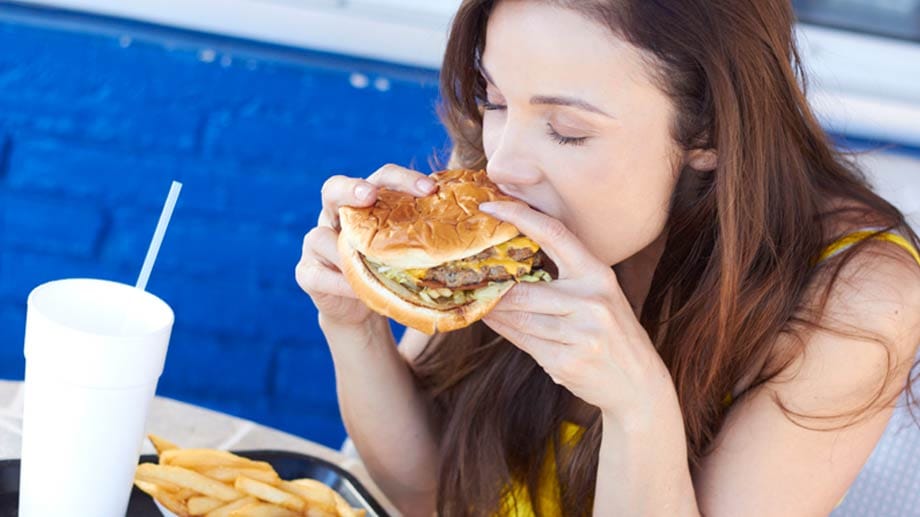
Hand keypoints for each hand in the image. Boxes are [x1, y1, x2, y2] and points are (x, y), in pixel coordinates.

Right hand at [296, 164, 436, 327]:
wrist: (361, 309)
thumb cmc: (391, 272)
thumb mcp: (409, 252)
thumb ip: (429, 236)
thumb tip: (483, 227)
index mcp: (365, 204)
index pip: (380, 179)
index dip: (401, 179)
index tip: (429, 188)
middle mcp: (336, 215)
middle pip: (333, 188)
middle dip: (350, 189)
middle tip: (368, 196)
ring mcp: (316, 243)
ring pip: (320, 237)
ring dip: (345, 250)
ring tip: (369, 264)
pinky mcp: (307, 274)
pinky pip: (318, 274)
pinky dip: (339, 283)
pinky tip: (358, 291)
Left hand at [479, 201, 672, 419]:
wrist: (638, 384)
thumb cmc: (611, 333)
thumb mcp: (599, 296)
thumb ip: (565, 278)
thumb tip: (512, 261)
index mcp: (598, 275)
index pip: (555, 234)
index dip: (520, 216)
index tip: (490, 206)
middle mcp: (592, 302)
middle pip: (524, 289)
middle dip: (494, 287)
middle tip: (468, 275)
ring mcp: (580, 335)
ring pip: (519, 318)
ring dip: (493, 311)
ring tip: (477, 300)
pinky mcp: (566, 362)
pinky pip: (523, 342)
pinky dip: (504, 330)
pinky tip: (493, 320)